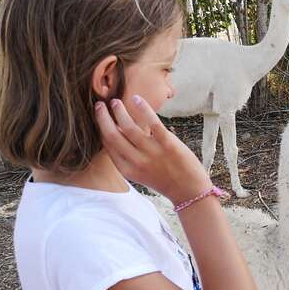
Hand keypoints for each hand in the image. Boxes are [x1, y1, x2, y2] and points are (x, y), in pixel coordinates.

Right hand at [95, 96, 210, 204]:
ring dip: (119, 111)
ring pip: (128, 127)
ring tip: (116, 102)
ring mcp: (152, 153)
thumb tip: (118, 131)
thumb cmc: (165, 179)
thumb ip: (129, 156)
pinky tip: (136, 99)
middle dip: (103, 117)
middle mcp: (137, 162)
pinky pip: (152, 122)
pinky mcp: (168, 144)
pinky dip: (142, 108)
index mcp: (128, 170)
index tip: (99, 116)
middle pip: (112, 135)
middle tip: (100, 104)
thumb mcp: (141, 173)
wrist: (189, 191)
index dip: (101, 128)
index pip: (108, 145)